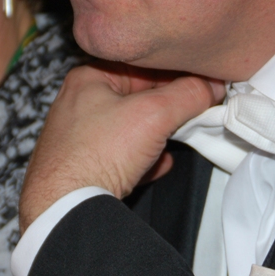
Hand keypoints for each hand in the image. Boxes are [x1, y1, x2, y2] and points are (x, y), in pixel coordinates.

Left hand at [20, 63, 224, 230]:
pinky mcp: (82, 168)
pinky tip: (157, 165)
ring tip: (178, 139)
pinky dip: (142, 160)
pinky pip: (121, 157)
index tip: (201, 83)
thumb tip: (210, 86)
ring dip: (157, 135)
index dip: (175, 73)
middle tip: (195, 113)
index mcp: (87, 79)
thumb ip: (187, 95)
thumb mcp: (153, 114)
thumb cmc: (95, 155)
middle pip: (136, 98)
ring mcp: (78, 138)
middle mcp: (78, 105)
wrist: (64, 210)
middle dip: (168, 108)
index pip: (141, 65)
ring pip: (130, 130)